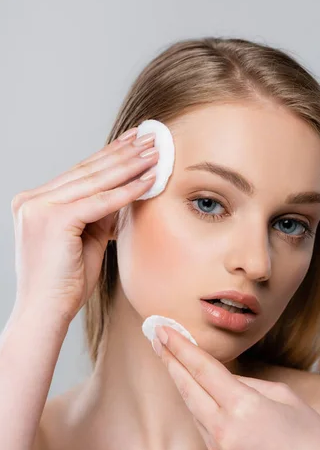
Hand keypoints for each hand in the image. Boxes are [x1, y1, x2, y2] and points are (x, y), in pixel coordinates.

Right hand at [11, 128, 157, 322]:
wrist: (45, 313)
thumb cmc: (65, 283)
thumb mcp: (85, 239)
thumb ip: (99, 215)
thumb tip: (125, 192)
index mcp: (35, 202)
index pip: (80, 174)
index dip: (110, 156)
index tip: (134, 142)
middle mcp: (32, 200)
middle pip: (88, 171)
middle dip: (123, 153)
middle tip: (150, 137)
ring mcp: (39, 207)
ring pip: (95, 181)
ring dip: (130, 165)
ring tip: (156, 151)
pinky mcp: (53, 220)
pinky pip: (100, 202)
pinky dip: (127, 191)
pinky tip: (149, 179)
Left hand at [153, 325, 319, 449]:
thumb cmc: (314, 440)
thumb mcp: (285, 397)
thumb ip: (250, 385)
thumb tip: (227, 381)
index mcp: (243, 406)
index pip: (202, 369)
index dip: (180, 347)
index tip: (164, 330)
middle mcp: (223, 428)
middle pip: (187, 387)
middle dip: (170, 360)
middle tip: (156, 338)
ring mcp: (219, 448)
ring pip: (192, 407)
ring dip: (180, 381)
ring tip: (171, 360)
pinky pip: (202, 426)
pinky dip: (195, 404)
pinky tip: (193, 391)